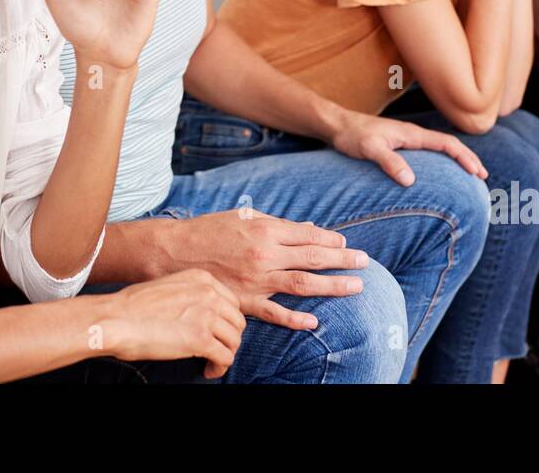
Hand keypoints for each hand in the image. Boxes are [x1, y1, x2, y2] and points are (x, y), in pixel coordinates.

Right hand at [98, 269, 245, 379]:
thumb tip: (199, 313)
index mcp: (202, 279)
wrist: (115, 318)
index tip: (217, 332)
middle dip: (229, 338)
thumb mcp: (169, 287)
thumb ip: (190, 295)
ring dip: (226, 354)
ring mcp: (206, 316)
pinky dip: (219, 367)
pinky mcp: (200, 339)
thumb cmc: (132, 306)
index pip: (232, 302)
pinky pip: (225, 357)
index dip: (226, 321)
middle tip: (215, 349)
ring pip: (235, 340)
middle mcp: (209, 294)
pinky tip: (207, 369)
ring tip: (210, 361)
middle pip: (237, 321)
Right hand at [164, 210, 370, 331]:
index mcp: (264, 229)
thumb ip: (276, 224)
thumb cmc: (209, 231)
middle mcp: (264, 254)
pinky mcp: (244, 301)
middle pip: (312, 258)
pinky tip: (314, 321)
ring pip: (302, 284)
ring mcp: (255, 279)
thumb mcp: (243, 217)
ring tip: (355, 286)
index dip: (330, 240)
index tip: (346, 244)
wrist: (172, 252)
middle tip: (365, 262)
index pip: (308, 235)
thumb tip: (308, 229)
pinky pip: (274, 313)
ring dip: (332, 286)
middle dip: (342, 260)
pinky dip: (295, 318)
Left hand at [329, 110, 487, 184]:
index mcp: (412, 135)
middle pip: (448, 145)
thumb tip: (411, 181)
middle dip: (467, 159)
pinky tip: (437, 175)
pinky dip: (439, 163)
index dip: (465, 157)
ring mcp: (406, 140)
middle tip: (482, 177)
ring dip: (455, 160)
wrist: (337, 126)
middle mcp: (412, 136)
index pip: (447, 143)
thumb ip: (389, 162)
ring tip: (467, 176)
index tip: (478, 172)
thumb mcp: (370, 149)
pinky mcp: (398, 146)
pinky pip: (426, 154)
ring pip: (438, 149)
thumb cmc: (353, 136)